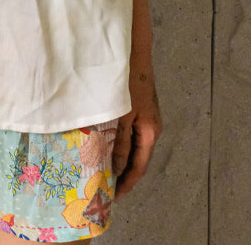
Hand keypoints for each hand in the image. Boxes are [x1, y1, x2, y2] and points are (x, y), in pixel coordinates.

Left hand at [111, 62, 162, 198]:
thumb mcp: (123, 115)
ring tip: (100, 168)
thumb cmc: (128, 83)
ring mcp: (143, 116)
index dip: (127, 183)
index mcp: (150, 132)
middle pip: (136, 157)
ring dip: (118, 156)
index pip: (139, 166)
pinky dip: (117, 141)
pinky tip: (103, 142)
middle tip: (103, 186)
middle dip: (122, 172)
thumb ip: (121, 142)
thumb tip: (117, 169)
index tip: (113, 197)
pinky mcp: (136, 106)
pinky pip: (127, 131)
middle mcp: (150, 126)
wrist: (134, 52)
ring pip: (131, 144)